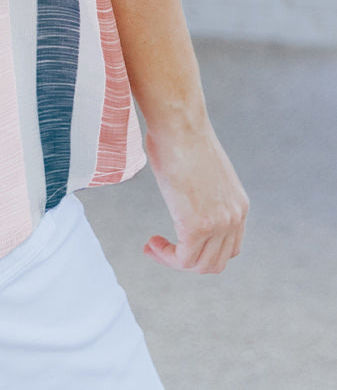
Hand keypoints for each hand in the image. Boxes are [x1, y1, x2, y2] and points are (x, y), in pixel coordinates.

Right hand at [142, 115, 248, 273]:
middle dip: (188, 261)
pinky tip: (152, 243)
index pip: (229, 247)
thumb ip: (200, 189)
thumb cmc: (181, 135)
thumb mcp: (201, 169)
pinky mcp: (196, 225)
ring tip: (154, 246)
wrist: (179, 123)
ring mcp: (217, 223)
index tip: (178, 242)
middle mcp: (234, 217)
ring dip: (173, 260)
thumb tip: (181, 188)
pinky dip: (166, 257)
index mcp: (238, 204)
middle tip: (162, 249)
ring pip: (198, 265)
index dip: (203, 251)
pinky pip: (183, 260)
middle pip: (215, 262)